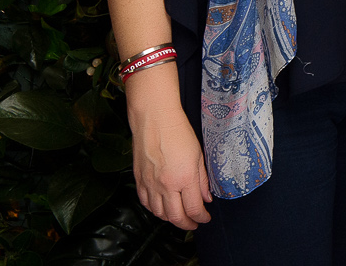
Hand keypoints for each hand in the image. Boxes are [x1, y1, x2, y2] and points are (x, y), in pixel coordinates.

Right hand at [129, 105, 212, 229]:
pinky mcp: (139, 181)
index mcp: (184, 178)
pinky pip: (145, 203)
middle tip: (194, 223)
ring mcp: (150, 185)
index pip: (193, 209)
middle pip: (175, 217)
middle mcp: (166, 186)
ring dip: (170, 219)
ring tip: (180, 216)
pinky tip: (162, 207)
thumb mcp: (199, 155)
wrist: (154, 120)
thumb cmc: (179, 133)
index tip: (205, 218)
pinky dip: (154, 210)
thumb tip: (206, 199)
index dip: (201, 218)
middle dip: (187, 224)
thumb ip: (202, 180)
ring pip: (159, 213)